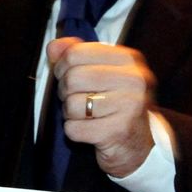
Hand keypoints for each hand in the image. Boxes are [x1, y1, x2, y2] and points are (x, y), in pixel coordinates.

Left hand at [46, 37, 155, 177]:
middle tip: (76, 98)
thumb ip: (76, 54)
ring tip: (85, 114)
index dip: (62, 66)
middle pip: (72, 78)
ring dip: (70, 113)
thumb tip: (53, 47)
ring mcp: (128, 107)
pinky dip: (74, 131)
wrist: (137, 144)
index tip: (68, 75)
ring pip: (71, 104)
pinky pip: (73, 128)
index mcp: (129, 59)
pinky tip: (89, 129)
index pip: (76, 53)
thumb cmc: (115, 103)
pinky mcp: (117, 132)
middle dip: (65, 91)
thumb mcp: (101, 72)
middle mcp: (133, 80)